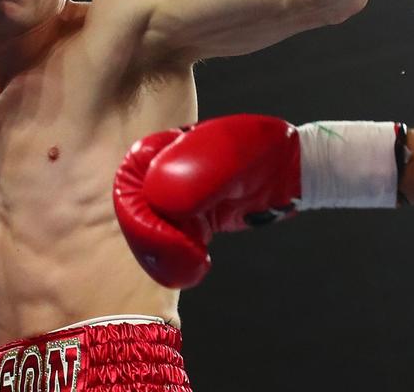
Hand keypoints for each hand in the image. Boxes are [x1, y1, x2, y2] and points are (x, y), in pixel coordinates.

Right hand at [113, 115, 300, 287]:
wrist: (285, 171)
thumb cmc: (261, 151)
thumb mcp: (232, 155)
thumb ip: (196, 173)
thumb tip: (160, 202)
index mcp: (158, 148)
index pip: (128, 183)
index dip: (142, 215)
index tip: (179, 234)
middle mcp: (155, 174)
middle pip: (132, 216)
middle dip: (154, 244)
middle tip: (190, 256)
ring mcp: (168, 200)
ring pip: (145, 237)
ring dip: (165, 259)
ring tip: (198, 263)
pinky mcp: (183, 224)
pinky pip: (164, 250)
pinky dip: (175, 265)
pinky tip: (199, 265)